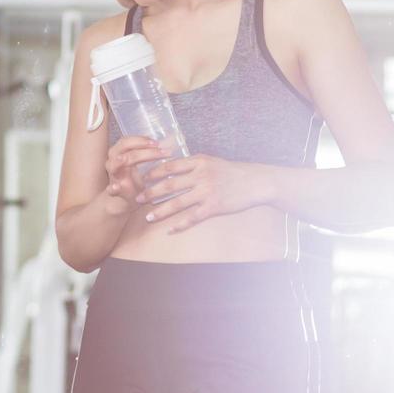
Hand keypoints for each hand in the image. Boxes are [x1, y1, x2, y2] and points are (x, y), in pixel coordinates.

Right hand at [103, 135, 173, 212]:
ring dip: (120, 162)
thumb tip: (171, 141)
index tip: (157, 143)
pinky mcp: (115, 192)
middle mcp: (114, 162)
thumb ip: (149, 154)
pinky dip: (112, 188)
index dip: (141, 140)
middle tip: (158, 150)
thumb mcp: (141, 165)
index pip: (128, 141)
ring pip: (114, 165)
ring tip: (123, 160)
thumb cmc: (136, 180)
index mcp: (121, 153)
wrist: (125, 201)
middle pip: (123, 149)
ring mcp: (113, 176)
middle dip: (140, 149)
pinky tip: (116, 187)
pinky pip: (110, 189)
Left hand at [135, 155, 270, 233]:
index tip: (141, 180)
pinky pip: (193, 217)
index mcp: (198, 162)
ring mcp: (207, 192)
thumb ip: (191, 164)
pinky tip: (170, 230)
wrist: (256, 182)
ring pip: (178, 203)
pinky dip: (180, 225)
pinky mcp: (214, 207)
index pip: (169, 166)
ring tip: (149, 217)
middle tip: (137, 199)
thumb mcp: (211, 161)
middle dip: (151, 193)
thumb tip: (170, 166)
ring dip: (161, 211)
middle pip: (169, 185)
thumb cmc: (231, 171)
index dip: (153, 174)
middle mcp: (200, 176)